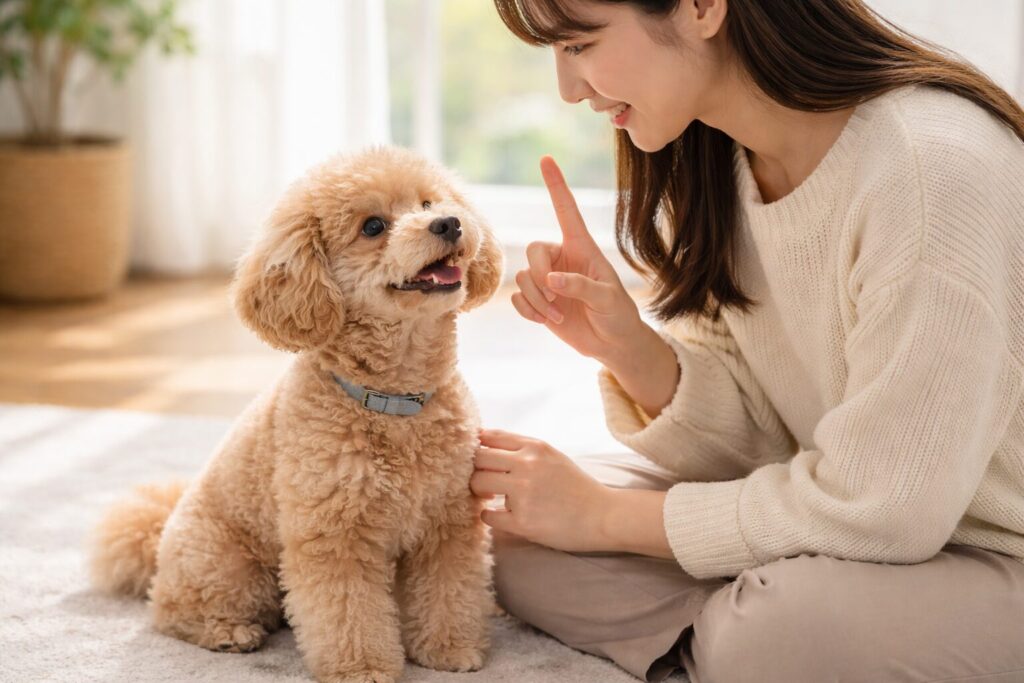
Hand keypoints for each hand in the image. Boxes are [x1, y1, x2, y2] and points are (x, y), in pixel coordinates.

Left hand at [470, 428, 611, 552]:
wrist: (603, 516)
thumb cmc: (576, 487)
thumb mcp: (552, 456)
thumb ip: (523, 449)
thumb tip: (485, 443)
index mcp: (535, 447)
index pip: (489, 437)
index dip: (477, 448)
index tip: (480, 460)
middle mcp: (527, 466)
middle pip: (478, 459)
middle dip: (476, 470)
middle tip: (484, 482)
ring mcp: (523, 494)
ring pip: (478, 484)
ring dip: (480, 492)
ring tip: (492, 498)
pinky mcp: (522, 522)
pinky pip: (487, 515)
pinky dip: (490, 516)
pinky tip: (502, 516)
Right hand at [511, 156, 644, 366]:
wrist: (612, 345)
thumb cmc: (618, 315)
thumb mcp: (608, 299)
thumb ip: (582, 287)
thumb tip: (552, 281)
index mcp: (582, 248)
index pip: (566, 211)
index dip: (556, 186)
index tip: (547, 160)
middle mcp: (561, 258)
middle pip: (532, 250)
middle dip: (539, 275)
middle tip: (554, 297)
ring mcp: (548, 280)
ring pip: (523, 277)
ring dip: (536, 300)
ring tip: (556, 316)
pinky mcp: (538, 301)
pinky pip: (518, 297)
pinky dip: (529, 311)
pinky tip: (546, 321)